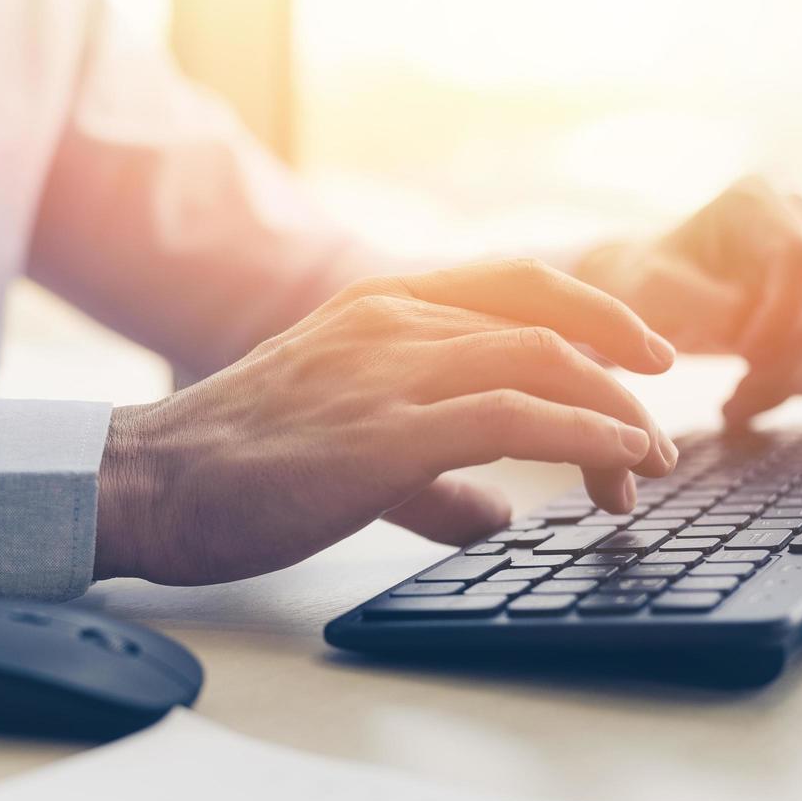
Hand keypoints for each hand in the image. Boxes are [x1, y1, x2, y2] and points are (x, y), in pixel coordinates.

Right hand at [93, 259, 679, 584]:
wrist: (147, 484)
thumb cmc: (235, 463)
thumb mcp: (344, 440)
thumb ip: (430, 474)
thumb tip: (498, 513)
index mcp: (382, 307)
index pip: (517, 286)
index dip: (596, 316)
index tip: (644, 360)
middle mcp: (393, 322)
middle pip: (547, 325)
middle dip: (619, 380)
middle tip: (654, 443)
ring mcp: (388, 370)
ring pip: (543, 364)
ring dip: (613, 416)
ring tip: (647, 467)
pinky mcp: (384, 434)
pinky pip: (514, 419)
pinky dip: (583, 437)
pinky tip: (617, 464)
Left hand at [573, 177, 801, 423]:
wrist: (651, 295)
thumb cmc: (643, 286)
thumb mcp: (647, 289)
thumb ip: (690, 299)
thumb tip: (744, 323)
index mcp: (755, 201)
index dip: (780, 316)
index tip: (738, 353)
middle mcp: (799, 222)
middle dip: (781, 360)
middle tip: (733, 399)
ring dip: (788, 382)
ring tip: (734, 406)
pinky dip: (801, 385)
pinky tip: (755, 395)